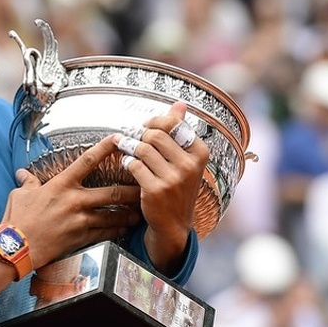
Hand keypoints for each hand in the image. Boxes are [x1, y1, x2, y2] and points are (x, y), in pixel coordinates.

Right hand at [1, 136, 140, 270]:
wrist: (16, 247)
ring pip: (112, 215)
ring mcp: (79, 220)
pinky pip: (105, 233)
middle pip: (111, 192)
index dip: (105, 148)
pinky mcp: (80, 238)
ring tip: (139, 212)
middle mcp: (74, 200)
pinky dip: (116, 231)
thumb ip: (27, 182)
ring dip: (127, 214)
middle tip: (144, 186)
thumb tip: (23, 174)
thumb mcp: (20, 194)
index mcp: (61, 184)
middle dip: (130, 190)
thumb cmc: (17, 219)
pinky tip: (124, 230)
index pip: (87, 161)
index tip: (119, 139)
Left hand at [115, 101, 207, 273]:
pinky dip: (127, 162)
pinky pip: (133, 164)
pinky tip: (128, 165)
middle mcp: (190, 165)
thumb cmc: (177, 185)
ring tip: (126, 149)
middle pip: (154, 135)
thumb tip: (180, 104)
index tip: (145, 127)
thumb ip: (181, 129)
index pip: (173, 124)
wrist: (173, 222)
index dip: (154, 122)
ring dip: (130, 147)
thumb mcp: (185, 158)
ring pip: (142, 149)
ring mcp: (173, 179)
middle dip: (139, 135)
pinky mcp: (155, 189)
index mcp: (200, 153)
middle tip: (131, 138)